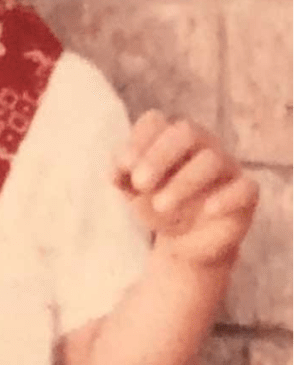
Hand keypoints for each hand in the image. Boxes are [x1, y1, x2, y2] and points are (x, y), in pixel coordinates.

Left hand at [115, 111, 258, 267]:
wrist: (185, 242)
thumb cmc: (157, 205)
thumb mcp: (134, 193)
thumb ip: (123, 178)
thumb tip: (117, 170)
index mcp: (169, 136)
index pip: (155, 122)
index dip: (138, 141)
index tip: (123, 167)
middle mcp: (201, 144)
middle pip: (186, 132)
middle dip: (159, 156)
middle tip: (140, 183)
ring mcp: (226, 166)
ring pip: (211, 160)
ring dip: (182, 182)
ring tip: (161, 205)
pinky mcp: (246, 193)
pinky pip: (245, 187)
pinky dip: (225, 198)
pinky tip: (207, 210)